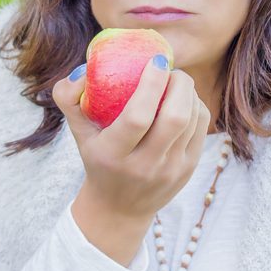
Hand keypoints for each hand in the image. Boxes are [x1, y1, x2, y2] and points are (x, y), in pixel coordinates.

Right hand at [52, 56, 210, 220]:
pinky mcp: (188, 169)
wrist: (119, 209)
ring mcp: (170, 170)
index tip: (155, 61)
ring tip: (176, 82)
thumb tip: (82, 69)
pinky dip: (196, 106)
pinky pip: (201, 128)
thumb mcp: (77, 132)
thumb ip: (68, 97)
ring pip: (192, 120)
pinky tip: (184, 100)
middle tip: (171, 69)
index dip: (151, 84)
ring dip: (189, 92)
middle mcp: (144, 166)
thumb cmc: (97, 159)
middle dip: (179, 84)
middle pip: (175, 118)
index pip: (137, 117)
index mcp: (112, 154)